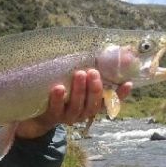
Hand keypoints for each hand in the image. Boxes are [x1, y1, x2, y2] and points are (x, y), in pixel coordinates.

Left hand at [15, 69, 132, 139]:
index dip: (121, 95)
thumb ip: (88, 68)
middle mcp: (83, 113)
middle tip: (92, 72)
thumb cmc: (62, 90)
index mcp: (91, 105)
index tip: (128, 83)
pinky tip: (59, 88)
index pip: (111, 102)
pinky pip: (56, 110)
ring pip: (77, 107)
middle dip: (94, 88)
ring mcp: (68, 116)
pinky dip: (58, 99)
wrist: (37, 111)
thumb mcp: (75, 80)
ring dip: (79, 91)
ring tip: (79, 74)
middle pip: (93, 104)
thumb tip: (109, 49)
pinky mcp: (52, 117)